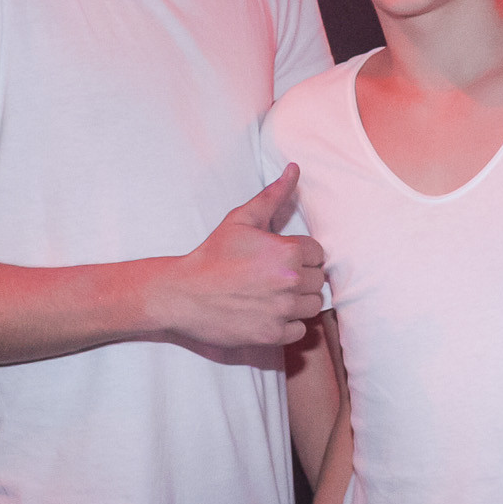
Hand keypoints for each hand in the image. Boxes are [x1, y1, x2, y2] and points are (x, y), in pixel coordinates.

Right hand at [167, 165, 325, 347]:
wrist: (183, 294)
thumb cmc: (213, 255)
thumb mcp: (242, 219)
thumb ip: (274, 195)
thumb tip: (295, 168)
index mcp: (287, 253)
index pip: (319, 254)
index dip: (301, 255)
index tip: (282, 259)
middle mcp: (290, 282)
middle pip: (319, 281)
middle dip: (302, 278)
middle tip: (276, 277)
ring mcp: (281, 311)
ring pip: (313, 306)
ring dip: (299, 301)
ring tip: (275, 295)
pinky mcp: (272, 335)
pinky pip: (299, 331)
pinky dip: (288, 324)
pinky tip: (268, 313)